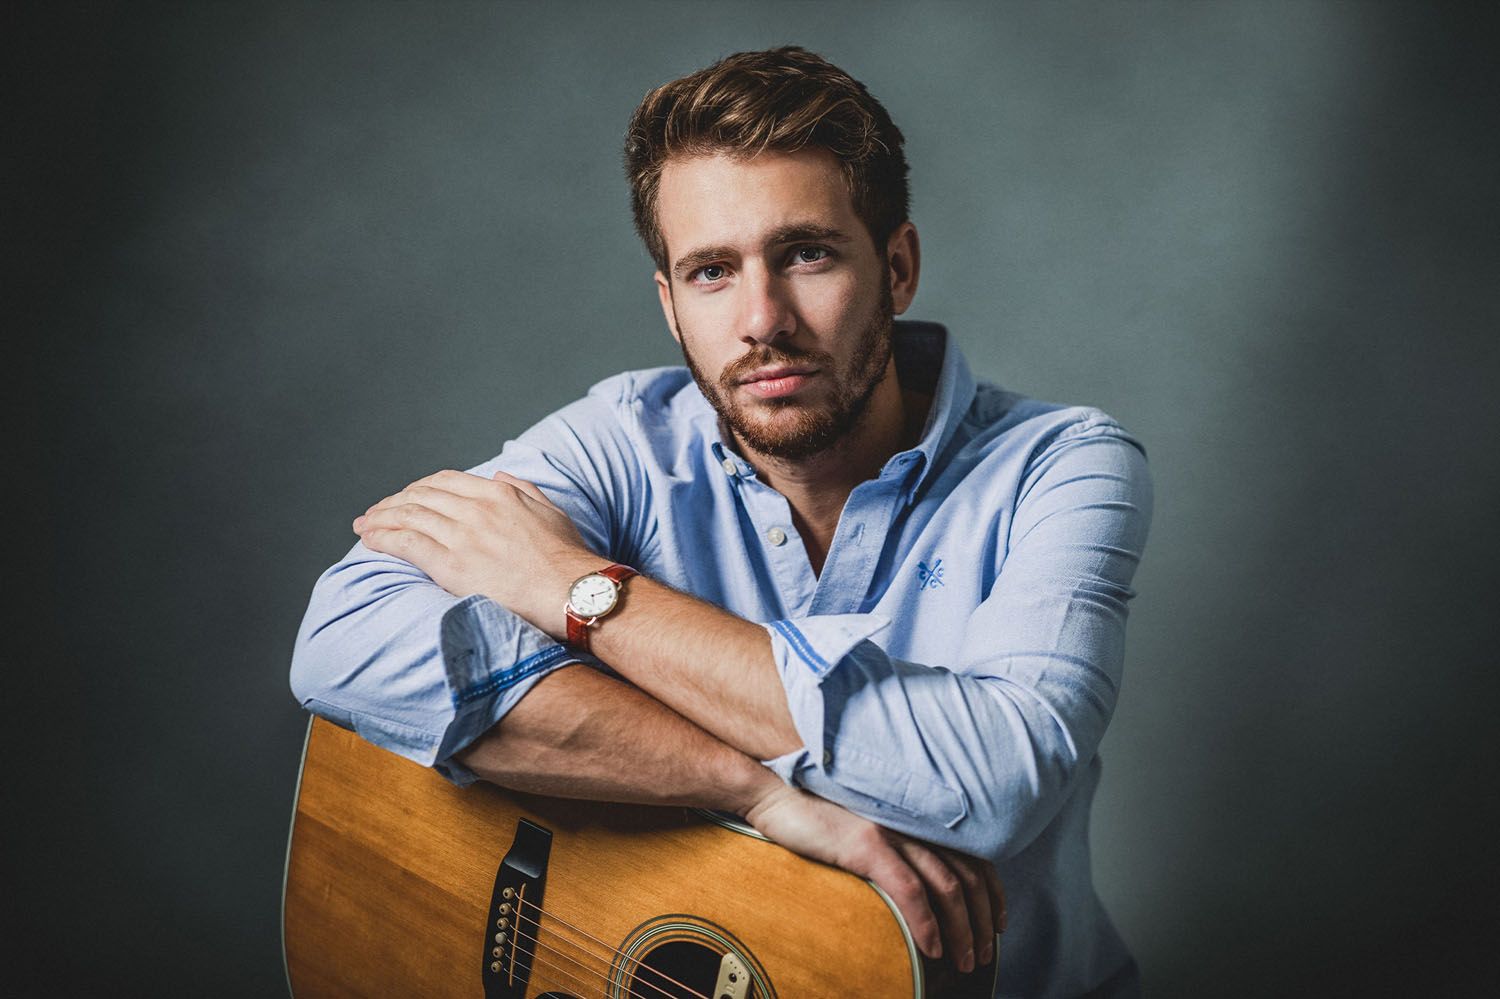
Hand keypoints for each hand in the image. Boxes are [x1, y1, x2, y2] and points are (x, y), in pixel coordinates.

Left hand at [353, 469, 595, 634]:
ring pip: (408, 516)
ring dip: (381, 519)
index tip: (407, 497)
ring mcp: (462, 535)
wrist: (572, 589)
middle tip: (377, 512)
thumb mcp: (551, 511)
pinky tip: (370, 540)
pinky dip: (383, 538)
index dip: (419, 487)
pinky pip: (406, 543)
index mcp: (498, 493)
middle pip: (420, 496)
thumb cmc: (567, 558)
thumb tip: (501, 474)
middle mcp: (476, 508)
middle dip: (393, 502)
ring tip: (365, 525)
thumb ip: (524, 489)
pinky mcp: (452, 564)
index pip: (445, 481)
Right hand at [743, 784, 1003, 972]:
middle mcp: (913, 822)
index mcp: (916, 818)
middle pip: (969, 876)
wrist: (775, 793)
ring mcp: (893, 832)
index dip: (992, 893)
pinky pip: (909, 890)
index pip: (973, 856)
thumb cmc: (815, 816)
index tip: (996, 925)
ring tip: (963, 961)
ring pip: (947, 886)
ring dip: (961, 930)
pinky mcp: (868, 845)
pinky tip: (932, 947)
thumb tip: (914, 889)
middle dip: (981, 922)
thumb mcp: (866, 831)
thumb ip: (895, 849)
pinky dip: (927, 922)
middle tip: (981, 955)